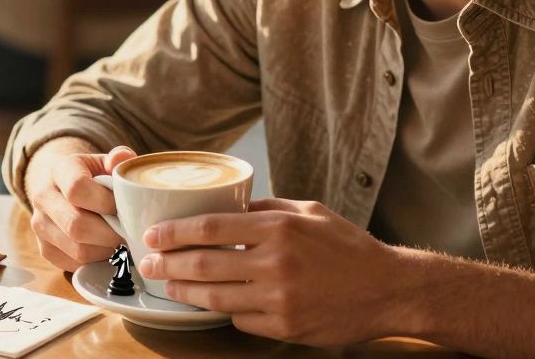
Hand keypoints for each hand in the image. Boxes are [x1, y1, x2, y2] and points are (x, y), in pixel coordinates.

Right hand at [24, 140, 136, 271]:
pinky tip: (106, 248)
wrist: (62, 187)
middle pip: (76, 225)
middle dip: (110, 233)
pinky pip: (74, 264)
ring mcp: (40, 225)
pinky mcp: (44, 249)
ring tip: (120, 240)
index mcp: (59, 170)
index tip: (123, 207)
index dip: (106, 202)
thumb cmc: (92, 175)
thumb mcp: (104, 161)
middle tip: (129, 231)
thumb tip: (122, 159)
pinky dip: (95, 261)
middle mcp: (43, 197)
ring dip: (106, 250)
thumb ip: (119, 158)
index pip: (77, 189)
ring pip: (77, 249)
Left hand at [137, 198, 402, 345]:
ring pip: (214, 298)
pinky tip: (214, 303)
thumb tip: (228, 208)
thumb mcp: (310, 211)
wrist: (388, 289)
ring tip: (167, 286)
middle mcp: (275, 263)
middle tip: (147, 264)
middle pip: (203, 266)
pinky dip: (225, 310)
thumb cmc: (349, 247)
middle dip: (167, 265)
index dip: (174, 233)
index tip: (153, 235)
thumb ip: (267, 209)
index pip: (210, 229)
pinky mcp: (285, 327)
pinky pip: (240, 319)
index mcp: (279, 229)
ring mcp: (279, 299)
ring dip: (184, 292)